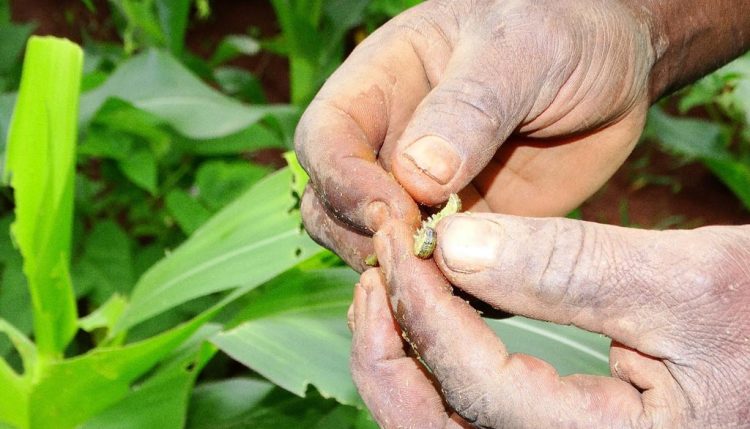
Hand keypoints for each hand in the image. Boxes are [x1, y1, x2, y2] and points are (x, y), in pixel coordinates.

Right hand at [297, 0, 655, 270]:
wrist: (614, 61)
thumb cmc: (560, 27)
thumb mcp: (518, 51)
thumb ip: (469, 107)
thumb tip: (418, 177)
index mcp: (381, 88)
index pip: (325, 140)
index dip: (343, 181)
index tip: (395, 209)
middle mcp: (391, 146)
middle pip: (332, 206)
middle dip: (364, 237)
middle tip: (424, 253)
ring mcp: (425, 195)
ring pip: (377, 249)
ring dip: (403, 273)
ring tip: (455, 279)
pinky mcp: (465, 231)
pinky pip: (437, 274)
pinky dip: (445, 294)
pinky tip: (475, 297)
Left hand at [350, 216, 749, 427]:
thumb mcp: (685, 283)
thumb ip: (571, 269)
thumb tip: (455, 244)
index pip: (476, 383)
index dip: (426, 304)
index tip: (401, 236)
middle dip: (386, 348)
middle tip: (374, 271)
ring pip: (436, 426)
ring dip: (398, 359)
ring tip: (386, 287)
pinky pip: (463, 412)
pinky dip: (429, 365)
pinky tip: (427, 311)